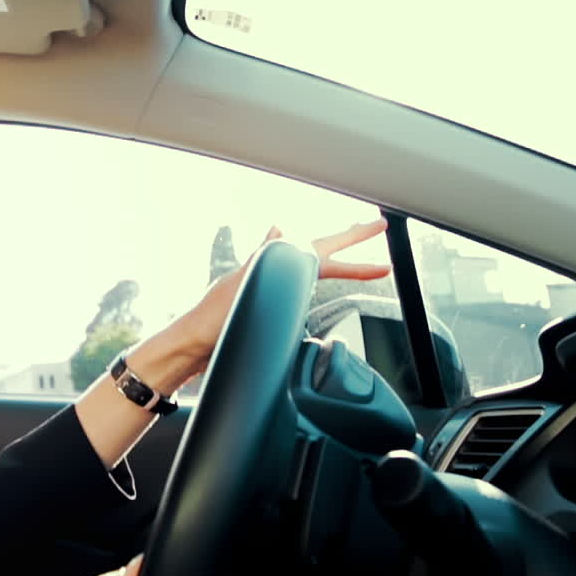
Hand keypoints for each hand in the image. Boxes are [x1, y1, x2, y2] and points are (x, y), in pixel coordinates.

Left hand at [170, 219, 391, 374]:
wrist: (190, 349)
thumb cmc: (212, 322)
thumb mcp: (242, 286)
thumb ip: (264, 259)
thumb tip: (278, 228)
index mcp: (271, 264)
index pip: (323, 251)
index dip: (355, 250)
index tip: (385, 247)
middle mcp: (271, 271)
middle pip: (321, 251)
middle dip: (351, 241)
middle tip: (380, 227)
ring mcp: (267, 286)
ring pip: (310, 265)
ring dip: (333, 255)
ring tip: (353, 242)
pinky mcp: (260, 304)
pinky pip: (295, 283)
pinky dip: (309, 274)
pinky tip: (306, 269)